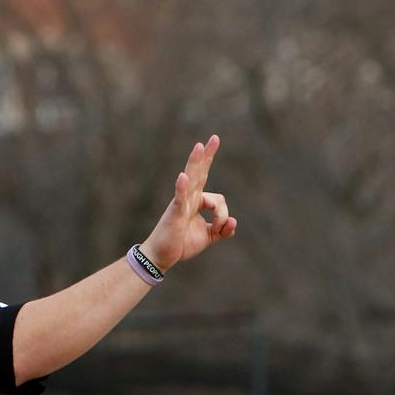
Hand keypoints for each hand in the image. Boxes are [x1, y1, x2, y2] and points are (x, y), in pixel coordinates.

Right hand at [140, 135, 235, 270]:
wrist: (161, 256)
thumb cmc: (180, 244)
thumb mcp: (207, 237)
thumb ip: (223, 230)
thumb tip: (234, 223)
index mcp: (196, 202)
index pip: (218, 199)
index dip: (224, 214)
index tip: (222, 228)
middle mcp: (189, 198)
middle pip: (200, 173)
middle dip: (208, 156)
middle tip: (214, 138)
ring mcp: (181, 204)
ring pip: (191, 180)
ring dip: (195, 163)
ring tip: (199, 146)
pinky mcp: (175, 213)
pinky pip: (180, 198)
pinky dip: (182, 188)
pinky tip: (183, 177)